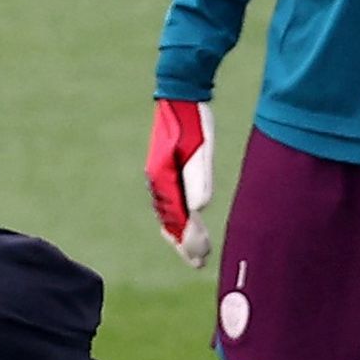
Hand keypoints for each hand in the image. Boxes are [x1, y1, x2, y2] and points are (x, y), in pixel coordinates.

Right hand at [146, 99, 215, 267]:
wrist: (179, 95)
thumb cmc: (193, 120)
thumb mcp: (200, 147)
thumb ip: (199, 177)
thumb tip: (200, 209)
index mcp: (165, 179)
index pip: (177, 220)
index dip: (189, 241)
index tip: (201, 259)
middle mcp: (159, 182)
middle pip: (171, 222)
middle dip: (185, 245)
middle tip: (199, 264)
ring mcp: (160, 177)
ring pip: (168, 215)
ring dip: (181, 236)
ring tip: (194, 254)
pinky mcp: (165, 172)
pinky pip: (169, 205)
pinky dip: (177, 221)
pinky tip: (184, 227)